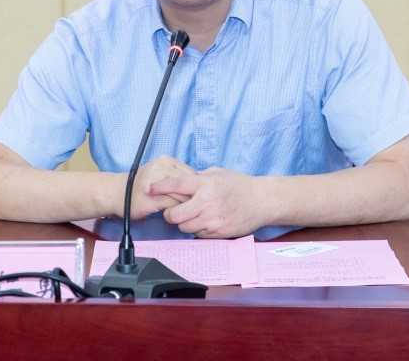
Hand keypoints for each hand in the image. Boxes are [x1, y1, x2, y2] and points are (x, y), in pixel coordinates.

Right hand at [127, 155, 194, 219]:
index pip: (191, 173)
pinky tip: (176, 214)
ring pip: (182, 195)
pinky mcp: (152, 198)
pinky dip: (177, 211)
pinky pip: (173, 205)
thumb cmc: (140, 185)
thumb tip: (198, 185)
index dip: (196, 187)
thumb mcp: (159, 173)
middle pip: (188, 184)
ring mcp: (156, 183)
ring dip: (186, 205)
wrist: (116, 193)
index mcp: (165, 161)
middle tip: (196, 206)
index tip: (197, 196)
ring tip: (187, 211)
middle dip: (194, 197)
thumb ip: (176, 176)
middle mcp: (162, 169)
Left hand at [150, 167, 265, 238]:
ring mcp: (212, 219)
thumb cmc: (240, 185)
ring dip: (184, 223)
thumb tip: (182, 182)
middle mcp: (206, 202)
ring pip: (184, 227)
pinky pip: (198, 235)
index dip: (158, 187)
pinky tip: (205, 221)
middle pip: (174, 215)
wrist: (261, 201)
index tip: (147, 189)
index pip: (175, 185)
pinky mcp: (218, 232)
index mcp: (204, 184)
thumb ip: (198, 178)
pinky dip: (198, 230)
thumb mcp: (217, 173)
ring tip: (192, 215)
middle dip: (170, 213)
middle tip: (173, 211)